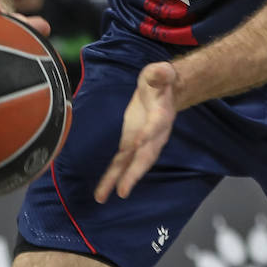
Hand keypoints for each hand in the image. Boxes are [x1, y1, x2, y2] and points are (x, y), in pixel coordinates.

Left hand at [95, 61, 179, 202]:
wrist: (165, 93)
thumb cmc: (161, 81)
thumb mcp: (160, 72)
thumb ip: (161, 74)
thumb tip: (162, 70)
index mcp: (161, 115)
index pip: (155, 125)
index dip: (148, 134)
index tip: (139, 142)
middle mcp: (154, 134)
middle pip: (145, 155)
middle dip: (134, 172)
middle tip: (124, 190)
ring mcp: (142, 142)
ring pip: (132, 164)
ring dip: (119, 180)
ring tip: (103, 196)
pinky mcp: (130, 144)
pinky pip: (121, 163)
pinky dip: (112, 177)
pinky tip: (101, 193)